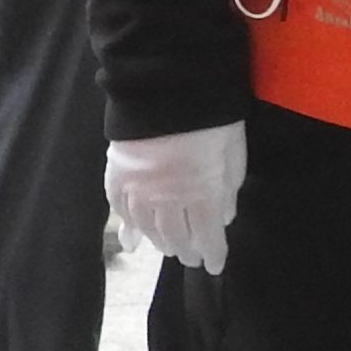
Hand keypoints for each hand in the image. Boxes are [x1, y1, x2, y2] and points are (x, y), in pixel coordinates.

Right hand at [106, 125, 247, 272]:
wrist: (168, 86)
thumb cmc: (212, 118)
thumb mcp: (233, 154)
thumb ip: (228, 190)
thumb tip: (222, 217)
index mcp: (201, 194)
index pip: (207, 238)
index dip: (212, 255)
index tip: (214, 265)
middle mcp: (166, 199)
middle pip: (175, 237)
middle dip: (186, 251)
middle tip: (191, 258)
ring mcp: (138, 188)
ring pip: (147, 227)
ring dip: (158, 241)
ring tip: (167, 247)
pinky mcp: (117, 174)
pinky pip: (120, 208)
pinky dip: (128, 222)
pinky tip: (134, 231)